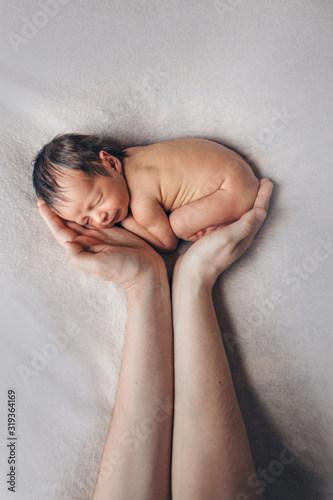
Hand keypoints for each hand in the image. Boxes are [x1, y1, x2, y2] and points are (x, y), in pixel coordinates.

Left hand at [37, 201, 165, 290]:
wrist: (147, 271)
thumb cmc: (124, 270)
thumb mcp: (100, 265)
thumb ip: (81, 257)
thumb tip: (67, 243)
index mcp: (82, 248)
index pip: (61, 231)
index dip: (50, 218)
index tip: (41, 203)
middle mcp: (88, 240)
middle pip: (68, 221)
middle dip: (58, 208)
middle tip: (50, 191)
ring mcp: (100, 234)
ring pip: (81, 217)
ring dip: (72, 206)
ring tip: (64, 191)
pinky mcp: (112, 229)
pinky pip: (97, 216)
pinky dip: (90, 207)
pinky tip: (87, 197)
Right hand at [174, 178, 272, 287]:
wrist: (192, 275)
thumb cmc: (207, 256)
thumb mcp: (226, 238)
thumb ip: (243, 225)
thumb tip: (262, 212)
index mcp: (245, 236)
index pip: (259, 212)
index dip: (264, 196)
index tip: (267, 181)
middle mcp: (241, 238)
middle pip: (255, 214)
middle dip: (258, 198)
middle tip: (261, 183)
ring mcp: (231, 241)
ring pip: (244, 218)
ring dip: (247, 204)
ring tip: (247, 192)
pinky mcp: (220, 241)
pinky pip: (232, 222)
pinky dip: (234, 212)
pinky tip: (227, 210)